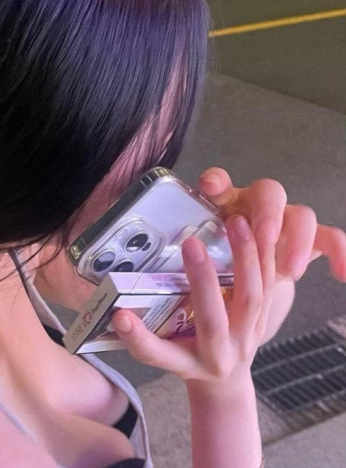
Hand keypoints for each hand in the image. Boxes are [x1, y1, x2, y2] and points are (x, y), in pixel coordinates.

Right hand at [111, 215, 274, 387]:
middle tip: (190, 243)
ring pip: (252, 300)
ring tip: (236, 223)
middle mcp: (219, 355)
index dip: (139, 338)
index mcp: (187, 365)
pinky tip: (263, 230)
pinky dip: (268, 258)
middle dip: (202, 282)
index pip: (159, 355)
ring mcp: (247, 339)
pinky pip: (272, 288)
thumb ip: (144, 336)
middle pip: (212, 321)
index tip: (119, 316)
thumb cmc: (186, 362)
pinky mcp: (265, 321)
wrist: (224, 381)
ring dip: (245, 259)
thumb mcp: (163, 355)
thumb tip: (116, 311)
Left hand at [198, 167, 345, 283]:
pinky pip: (331, 240)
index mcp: (227, 205)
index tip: (209, 185)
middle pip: (270, 193)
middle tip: (265, 237)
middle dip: (268, 214)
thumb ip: (187, 261)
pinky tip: (340, 274)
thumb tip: (142, 285)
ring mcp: (288, 220)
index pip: (220, 183)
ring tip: (290, 271)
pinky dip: (339, 254)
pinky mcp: (311, 239)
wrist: (249, 277)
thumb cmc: (221, 264)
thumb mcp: (199, 263)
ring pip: (302, 216)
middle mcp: (259, 205)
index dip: (217, 181)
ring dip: (298, 240)